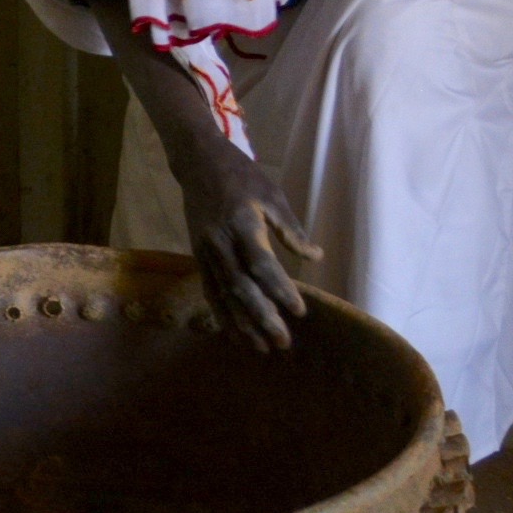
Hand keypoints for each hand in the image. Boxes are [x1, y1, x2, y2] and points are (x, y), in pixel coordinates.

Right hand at [165, 130, 320, 350]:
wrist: (197, 163)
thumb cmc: (242, 175)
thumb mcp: (272, 195)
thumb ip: (291, 229)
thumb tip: (314, 257)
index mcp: (242, 224)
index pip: (261, 264)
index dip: (279, 290)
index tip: (299, 311)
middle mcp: (220, 243)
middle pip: (241, 288)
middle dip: (262, 318)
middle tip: (282, 343)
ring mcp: (205, 252)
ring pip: (223, 295)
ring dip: (242, 324)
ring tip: (261, 348)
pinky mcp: (198, 256)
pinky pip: (210, 291)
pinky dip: (222, 315)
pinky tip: (234, 334)